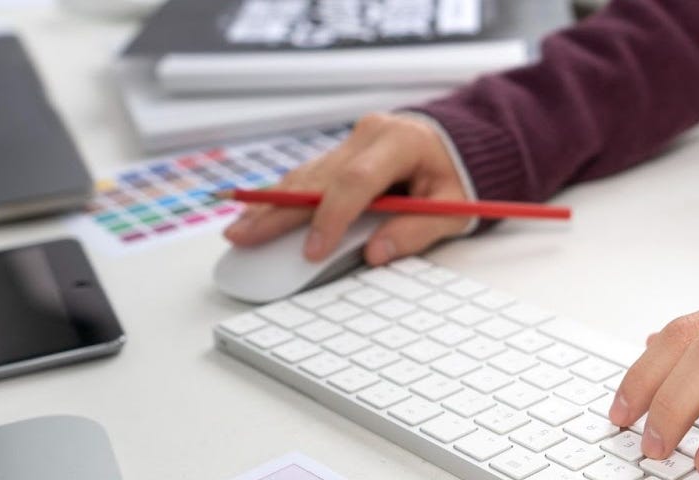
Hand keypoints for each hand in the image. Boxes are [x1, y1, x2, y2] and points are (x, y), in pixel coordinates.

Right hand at [223, 113, 470, 264]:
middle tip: (243, 236)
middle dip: (278, 211)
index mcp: (401, 142)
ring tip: (239, 230)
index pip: (356, 181)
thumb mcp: (454, 208)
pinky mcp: (342, 150)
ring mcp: (352, 139)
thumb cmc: (457, 177)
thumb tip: (375, 253)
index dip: (330, 217)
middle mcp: (370, 134)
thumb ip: (416, 231)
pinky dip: (283, 197)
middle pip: (317, 177)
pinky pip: (309, 175)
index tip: (312, 251)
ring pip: (305, 174)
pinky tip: (256, 214)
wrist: (460, 142)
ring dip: (270, 205)